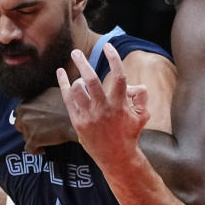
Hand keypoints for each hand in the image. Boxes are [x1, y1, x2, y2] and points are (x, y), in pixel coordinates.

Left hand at [15, 88, 77, 153]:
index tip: (37, 120)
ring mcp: (27, 126)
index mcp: (26, 102)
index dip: (29, 117)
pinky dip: (36, 150)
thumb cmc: (67, 104)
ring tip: (46, 138)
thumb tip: (38, 99)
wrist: (75, 118)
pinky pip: (29, 149)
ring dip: (34, 138)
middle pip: (20, 124)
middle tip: (41, 130)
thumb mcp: (50, 93)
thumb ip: (39, 97)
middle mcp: (23, 113)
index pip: (21, 112)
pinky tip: (43, 148)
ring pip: (25, 136)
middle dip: (29, 128)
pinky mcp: (33, 139)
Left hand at [57, 43, 149, 167]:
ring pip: (77, 90)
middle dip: (82, 63)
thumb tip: (132, 85)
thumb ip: (140, 96)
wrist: (117, 157)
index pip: (118, 76)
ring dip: (76, 79)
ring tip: (78, 77)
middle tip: (76, 52)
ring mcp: (89, 116)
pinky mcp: (78, 122)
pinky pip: (68, 100)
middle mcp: (103, 108)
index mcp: (120, 104)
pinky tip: (61, 74)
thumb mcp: (142, 115)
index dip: (114, 58)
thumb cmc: (130, 134)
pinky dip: (64, 85)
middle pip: (91, 80)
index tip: (109, 47)